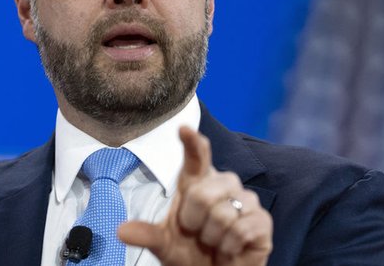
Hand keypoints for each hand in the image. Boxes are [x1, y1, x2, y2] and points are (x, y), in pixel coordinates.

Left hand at [119, 126, 272, 265]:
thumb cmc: (191, 253)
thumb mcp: (165, 245)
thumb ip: (147, 235)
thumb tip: (121, 231)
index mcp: (197, 183)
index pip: (196, 157)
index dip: (192, 143)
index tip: (184, 129)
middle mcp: (223, 184)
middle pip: (202, 194)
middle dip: (194, 222)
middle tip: (198, 233)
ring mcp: (246, 200)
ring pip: (223, 214)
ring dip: (213, 238)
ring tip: (215, 242)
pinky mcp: (262, 220)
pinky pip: (241, 229)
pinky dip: (230, 246)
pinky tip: (231, 249)